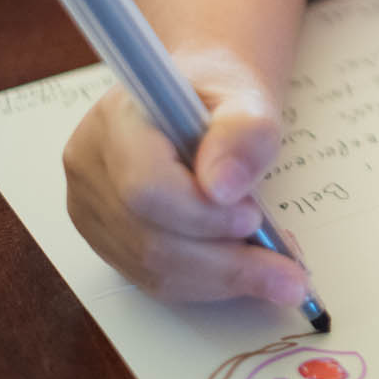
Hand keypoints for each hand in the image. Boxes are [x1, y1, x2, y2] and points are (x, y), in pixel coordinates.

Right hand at [61, 47, 309, 306]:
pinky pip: (155, 279)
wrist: (199, 100)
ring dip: (223, 280)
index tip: (255, 216)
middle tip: (288, 269)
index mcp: (117, 121)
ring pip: (152, 269)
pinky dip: (209, 284)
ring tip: (280, 274)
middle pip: (149, 239)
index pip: (144, 188)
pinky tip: (249, 272)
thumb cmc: (222, 93)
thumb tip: (226, 188)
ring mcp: (92, 210)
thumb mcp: (247, 96)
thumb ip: (243, 133)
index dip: (201, 215)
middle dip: (224, 262)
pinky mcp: (108, 240)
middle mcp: (91, 169)